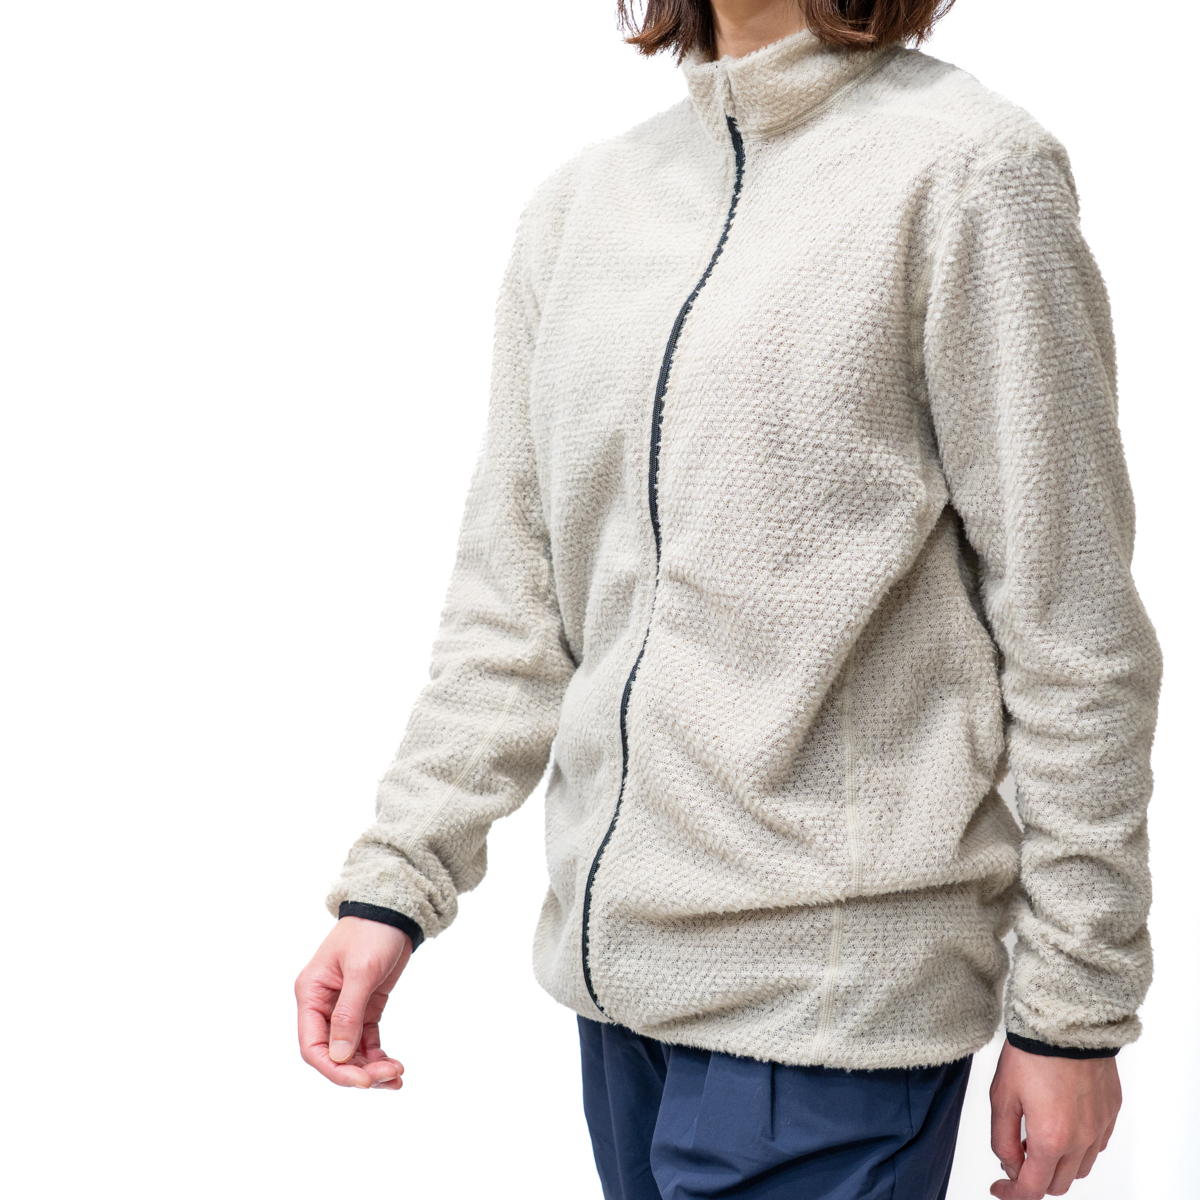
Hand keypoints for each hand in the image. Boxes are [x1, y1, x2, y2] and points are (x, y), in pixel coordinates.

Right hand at [295, 916, 411, 1088]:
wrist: (394, 910)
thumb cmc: (372, 931)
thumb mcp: (361, 971)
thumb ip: (348, 1014)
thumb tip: (339, 1057)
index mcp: (311, 994)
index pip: (312, 1046)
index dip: (335, 1069)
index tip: (363, 1082)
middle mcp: (323, 1005)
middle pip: (333, 1053)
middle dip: (358, 1071)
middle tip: (390, 1076)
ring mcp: (344, 1007)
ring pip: (351, 1051)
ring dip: (371, 1068)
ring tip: (397, 1076)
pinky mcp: (366, 1006)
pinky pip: (367, 1040)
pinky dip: (378, 1056)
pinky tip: (395, 1067)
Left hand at [989, 1038, 1120, 1197]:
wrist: (1065, 1022)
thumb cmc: (1032, 1053)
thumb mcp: (1002, 1096)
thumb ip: (1003, 1138)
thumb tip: (1009, 1164)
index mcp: (1051, 1139)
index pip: (1033, 1188)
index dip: (1012, 1194)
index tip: (1000, 1189)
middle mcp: (1081, 1140)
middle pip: (1058, 1184)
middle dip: (1035, 1178)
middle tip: (1016, 1157)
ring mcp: (1100, 1128)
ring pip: (1080, 1168)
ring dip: (1058, 1164)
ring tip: (1037, 1137)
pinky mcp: (1111, 1113)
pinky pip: (1097, 1145)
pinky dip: (1078, 1147)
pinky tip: (1062, 1126)